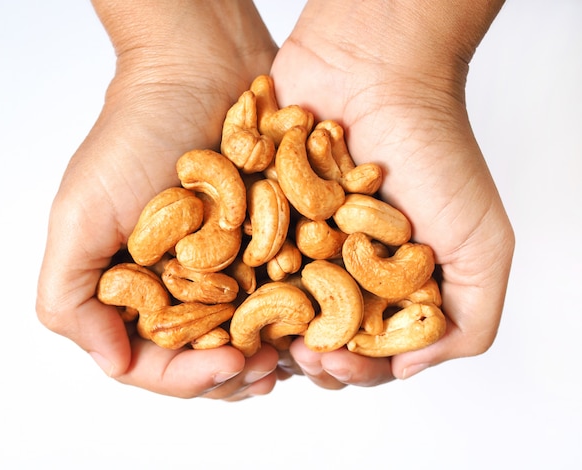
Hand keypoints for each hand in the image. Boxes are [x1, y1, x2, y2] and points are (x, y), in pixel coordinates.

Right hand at [36, 0, 281, 400]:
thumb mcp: (80, 215)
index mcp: (124, 288)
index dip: (185, 378)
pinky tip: (306, 325)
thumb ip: (70, 296)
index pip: (148, 360)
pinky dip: (288, 317)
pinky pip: (274, 296)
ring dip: (263, 355)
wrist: (197, 72)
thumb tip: (110, 361)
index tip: (230, 365)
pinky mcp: (256, 243)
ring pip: (239, 337)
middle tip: (264, 372)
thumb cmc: (133, 136)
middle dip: (230, 375)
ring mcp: (216, 267)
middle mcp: (169, 284)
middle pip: (196, 358)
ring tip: (288, 359)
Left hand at [270, 0, 513, 388]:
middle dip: (310, 355)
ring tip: (265, 336)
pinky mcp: (260, 211)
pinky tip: (233, 299)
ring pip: (275, 307)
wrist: (374, 70)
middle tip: (302, 356)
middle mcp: (345, 265)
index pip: (372, 349)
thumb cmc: (434, 152)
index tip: (341, 367)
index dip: (357, 370)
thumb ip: (470, 317)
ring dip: (268, 332)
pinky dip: (235, 283)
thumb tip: (412, 367)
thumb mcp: (481, 242)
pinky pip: (241, 258)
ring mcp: (299, 239)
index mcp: (393, 281)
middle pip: (320, 334)